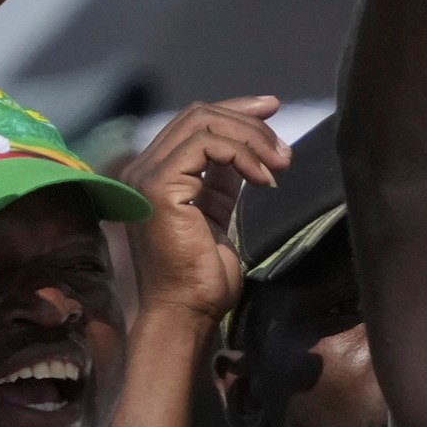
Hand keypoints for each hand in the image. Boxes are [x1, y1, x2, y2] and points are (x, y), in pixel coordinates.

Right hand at [115, 96, 287, 323]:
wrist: (184, 315)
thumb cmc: (201, 280)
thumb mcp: (217, 216)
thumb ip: (222, 180)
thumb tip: (248, 149)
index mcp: (154, 176)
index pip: (192, 124)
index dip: (235, 111)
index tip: (273, 112)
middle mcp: (143, 169)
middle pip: (197, 114)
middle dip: (248, 121)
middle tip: (283, 148)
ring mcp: (146, 175)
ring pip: (203, 123)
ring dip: (251, 138)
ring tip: (280, 165)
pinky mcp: (159, 185)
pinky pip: (206, 145)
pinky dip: (242, 153)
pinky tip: (264, 178)